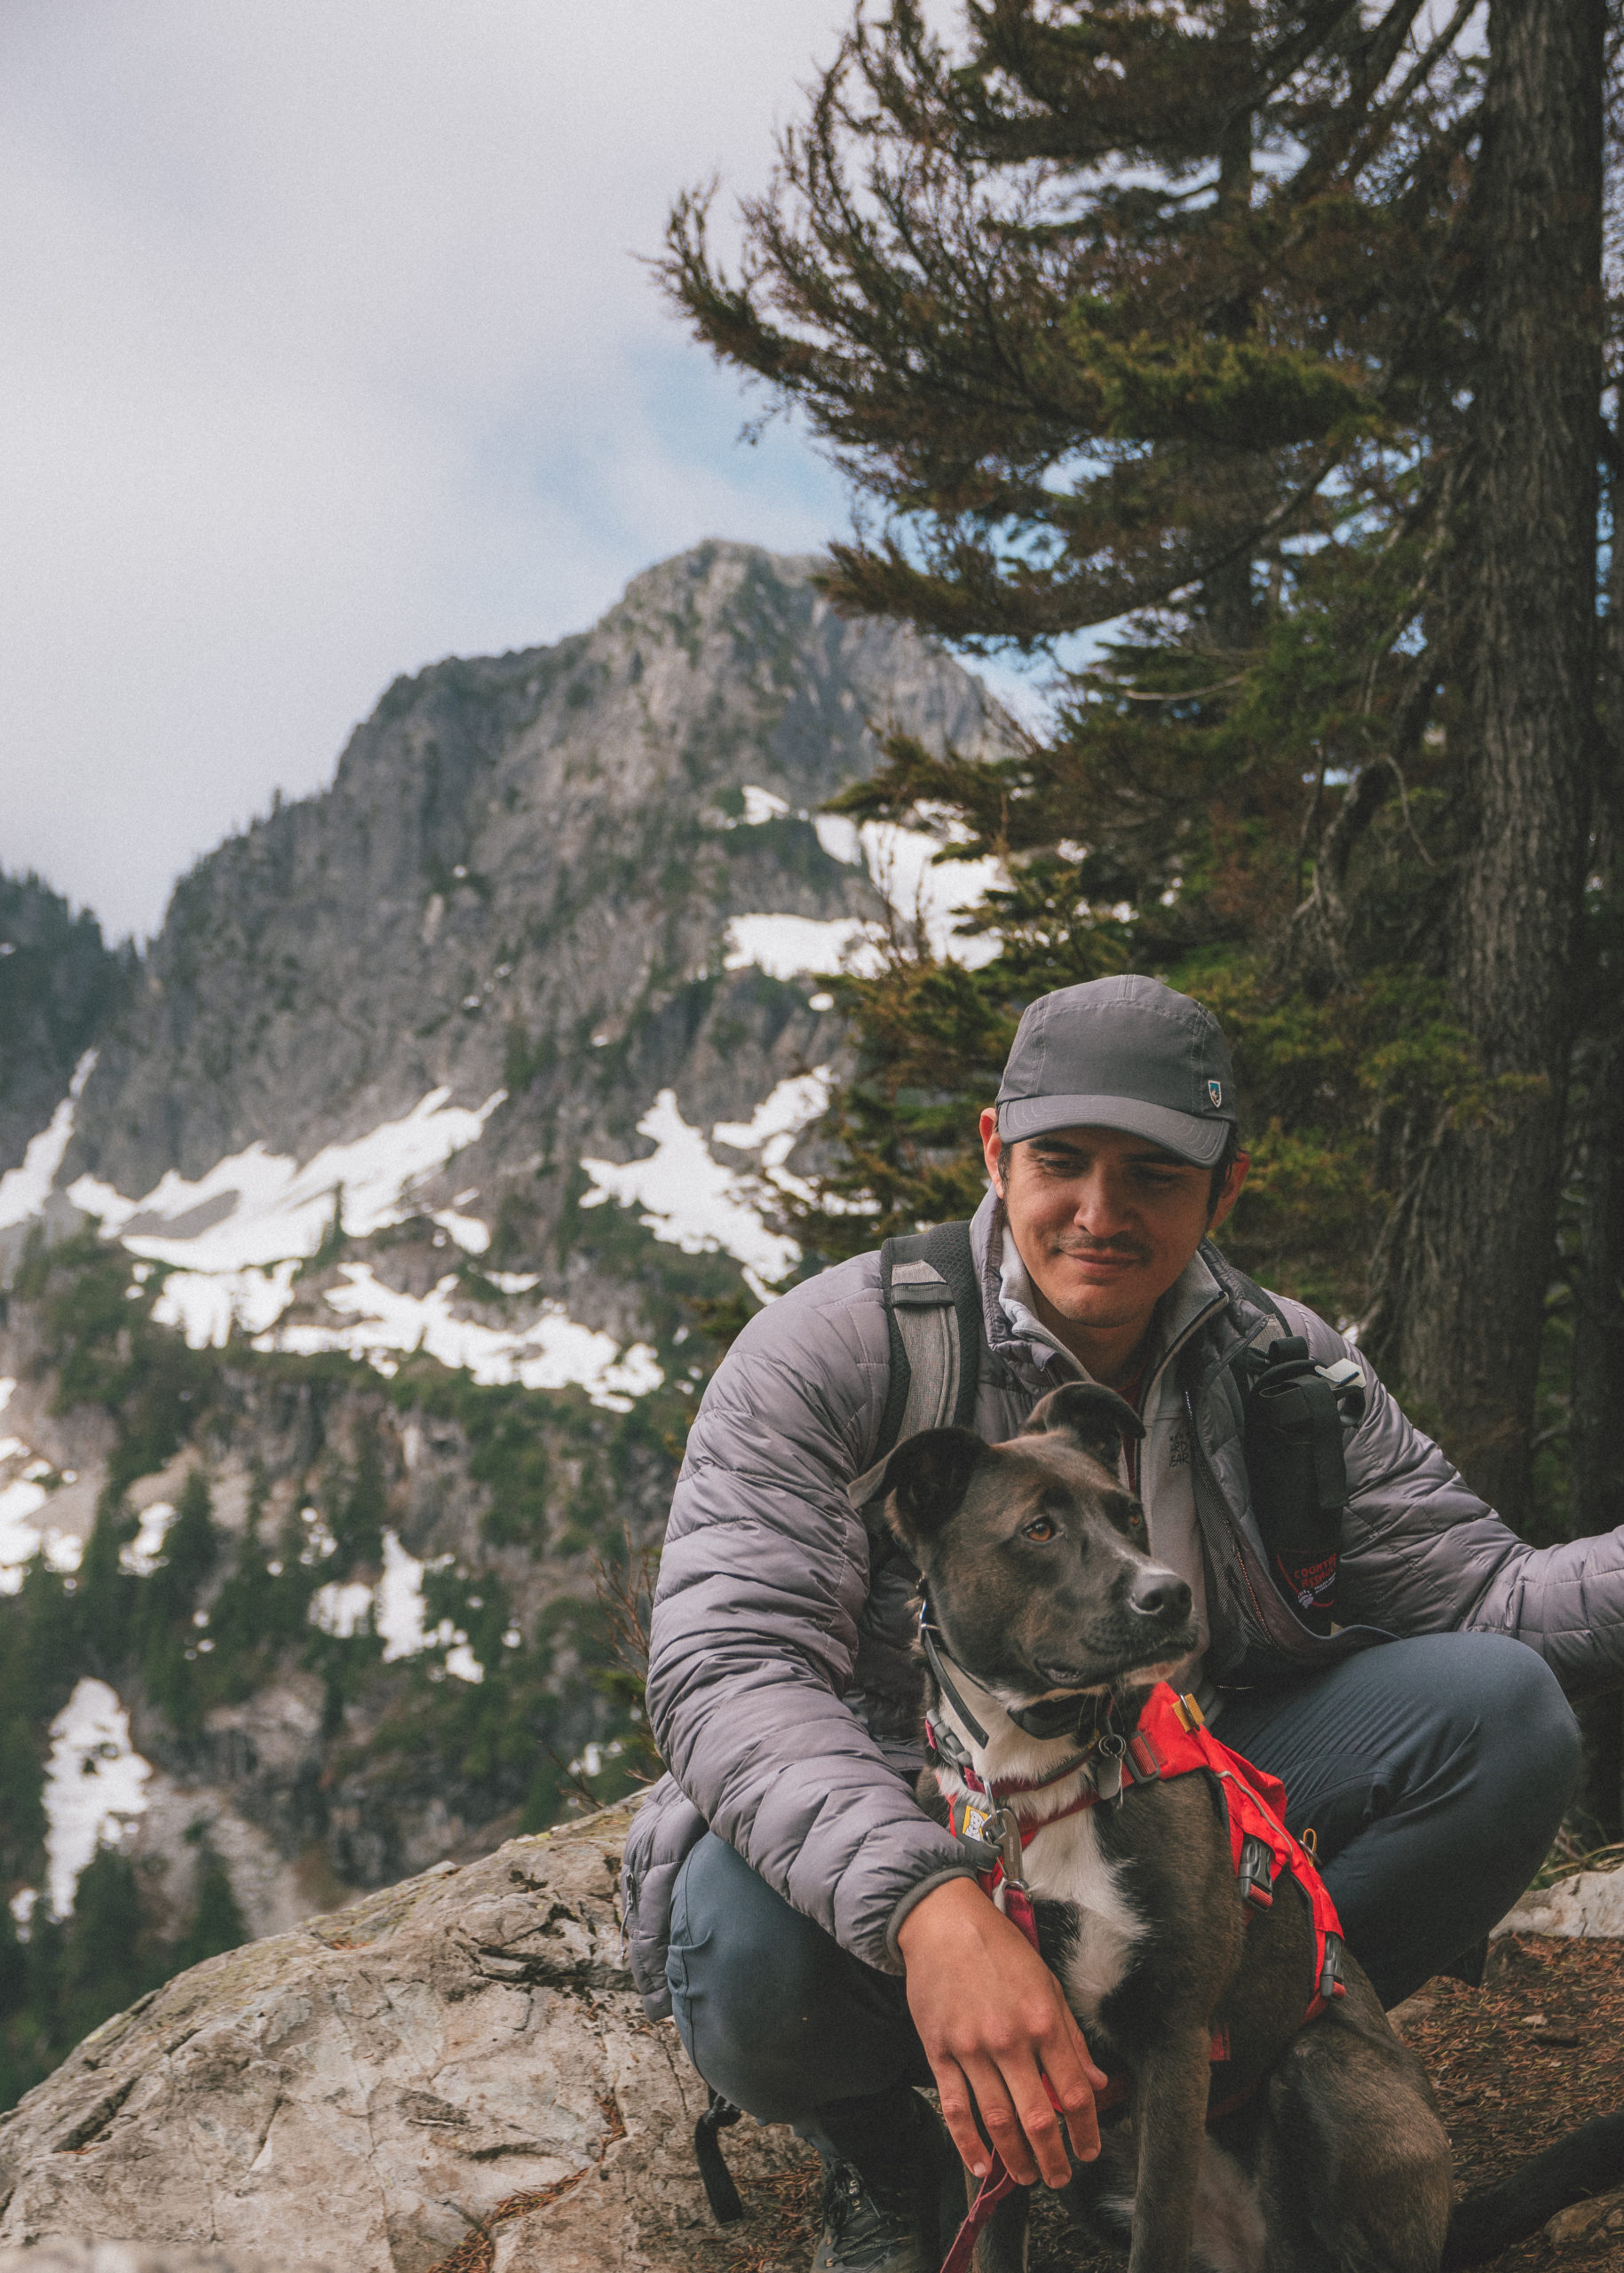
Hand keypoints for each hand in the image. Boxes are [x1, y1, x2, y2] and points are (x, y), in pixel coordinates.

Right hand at [897, 1876, 1107, 2187]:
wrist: (943, 1922)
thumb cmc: (999, 1948)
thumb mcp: (1047, 1983)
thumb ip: (1072, 2036)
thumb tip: (1096, 2080)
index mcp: (1043, 2021)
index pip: (1074, 2092)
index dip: (1086, 2131)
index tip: (1089, 2150)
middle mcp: (1009, 2040)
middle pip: (1037, 2118)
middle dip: (1053, 2158)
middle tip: (1059, 2178)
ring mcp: (971, 2049)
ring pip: (997, 2121)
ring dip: (1016, 2159)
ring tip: (1028, 2177)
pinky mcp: (939, 2052)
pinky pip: (954, 2108)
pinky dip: (967, 2144)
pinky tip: (981, 2164)